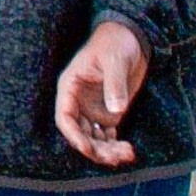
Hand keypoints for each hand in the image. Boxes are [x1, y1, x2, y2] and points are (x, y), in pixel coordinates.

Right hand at [53, 20, 148, 167]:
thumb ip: (114, 84)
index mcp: (70, 87)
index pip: (64, 117)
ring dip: (107, 151)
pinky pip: (108, 136)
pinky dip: (116, 146)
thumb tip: (116, 110)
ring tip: (127, 154)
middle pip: (79, 133)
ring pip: (94, 138)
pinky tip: (128, 150)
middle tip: (115, 157)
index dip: (73, 135)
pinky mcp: (109, 113)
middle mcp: (78, 102)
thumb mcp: (114, 60)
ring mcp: (93, 109)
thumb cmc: (115, 43)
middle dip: (95, 149)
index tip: (88, 148)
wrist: (131, 38)